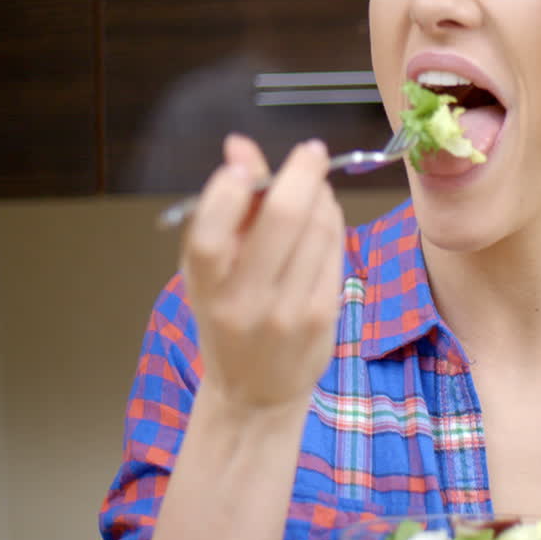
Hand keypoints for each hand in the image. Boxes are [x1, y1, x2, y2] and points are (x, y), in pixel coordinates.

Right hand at [180, 134, 344, 413]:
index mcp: (205, 287)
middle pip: (282, 221)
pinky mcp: (323, 315)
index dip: (229, 192)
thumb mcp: (212, 270)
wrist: (254, 393)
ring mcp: (289, 311)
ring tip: (315, 184)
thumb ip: (228, 208)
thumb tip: (240, 146)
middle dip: (301, 175)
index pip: (209, 234)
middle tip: (311, 151)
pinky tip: (326, 215)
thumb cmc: (227, 318)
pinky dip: (333, 223)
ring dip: (321, 196)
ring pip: (318, 231)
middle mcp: (245, 301)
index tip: (245, 165)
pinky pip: (335, 252)